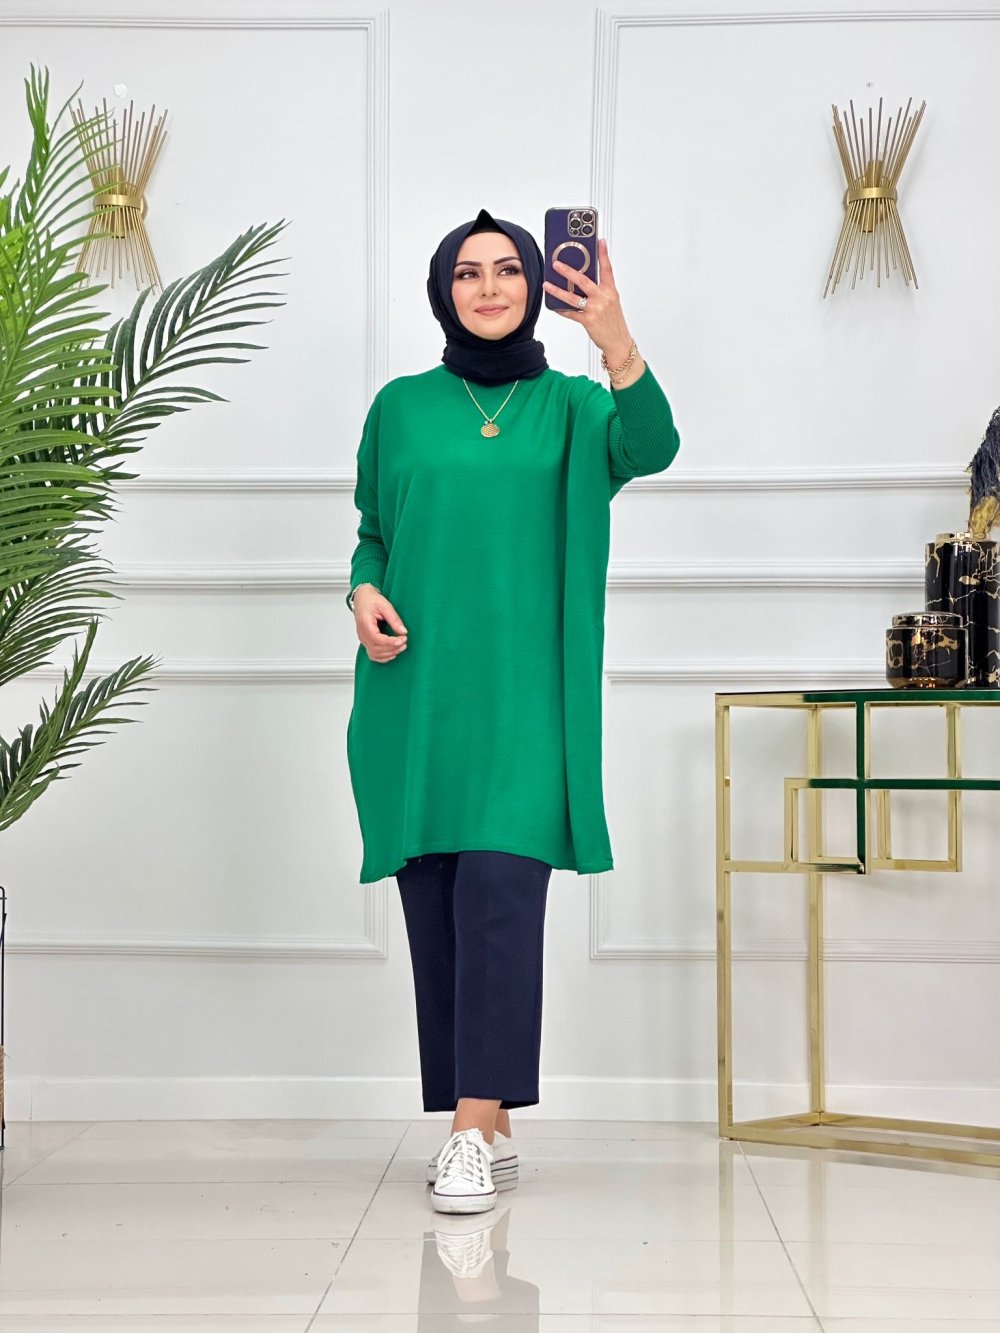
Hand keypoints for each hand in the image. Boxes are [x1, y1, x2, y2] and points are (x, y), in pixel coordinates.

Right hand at [353, 586, 407, 662]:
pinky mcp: (366, 640)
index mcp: (365, 623)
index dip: (390, 642)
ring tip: (401, 647)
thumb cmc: (371, 600)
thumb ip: (394, 619)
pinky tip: (392, 653)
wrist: (362, 598)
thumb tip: (403, 631)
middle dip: (392, 648)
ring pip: (374, 654)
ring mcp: (363, 638)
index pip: (377, 639)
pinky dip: (383, 657)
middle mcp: (362, 633)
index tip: (402, 639)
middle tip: (404, 642)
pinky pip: (372, 654)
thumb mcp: (385, 606)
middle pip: (376, 648)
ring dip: (389, 653)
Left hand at [543, 237, 633, 364]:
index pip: (607, 269)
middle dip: (568, 271)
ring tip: (547, 285)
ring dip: (557, 290)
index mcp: (611, 291)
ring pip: (573, 297)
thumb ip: (600, 291)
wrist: (618, 342)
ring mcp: (595, 309)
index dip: (603, 254)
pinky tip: (554, 306)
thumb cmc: (614, 322)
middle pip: (584, 280)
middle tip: (557, 264)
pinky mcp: (588, 321)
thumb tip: (582, 282)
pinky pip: (571, 313)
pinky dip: (561, 309)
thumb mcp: (611, 302)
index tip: (600, 241)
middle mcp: (603, 298)